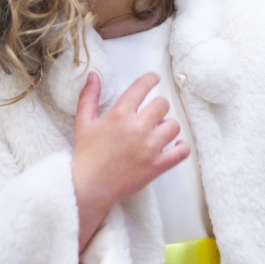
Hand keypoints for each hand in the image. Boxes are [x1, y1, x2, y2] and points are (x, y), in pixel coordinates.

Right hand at [71, 72, 189, 252]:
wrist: (88, 188)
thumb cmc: (85, 155)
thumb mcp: (83, 122)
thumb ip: (89, 96)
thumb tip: (94, 75)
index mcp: (119, 114)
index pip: (142, 87)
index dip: (150, 79)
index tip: (154, 79)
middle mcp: (137, 128)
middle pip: (162, 104)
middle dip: (158, 107)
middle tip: (151, 115)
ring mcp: (149, 148)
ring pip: (174, 125)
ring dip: (167, 127)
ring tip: (158, 132)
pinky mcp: (157, 166)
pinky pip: (181, 152)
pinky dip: (182, 147)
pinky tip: (175, 146)